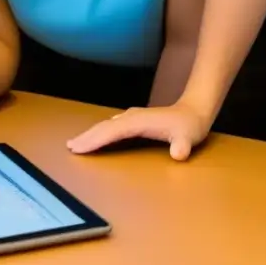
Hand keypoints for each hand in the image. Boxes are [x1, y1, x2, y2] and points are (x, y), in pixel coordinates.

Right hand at [66, 101, 210, 159]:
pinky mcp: (134, 120)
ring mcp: (132, 117)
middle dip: (86, 136)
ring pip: (106, 125)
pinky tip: (97, 137)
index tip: (78, 148)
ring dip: (91, 134)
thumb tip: (178, 154)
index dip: (95, 140)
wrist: (195, 111)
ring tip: (76, 143)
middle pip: (104, 127)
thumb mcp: (189, 137)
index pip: (111, 131)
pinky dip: (101, 132)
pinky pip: (112, 127)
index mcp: (138, 122)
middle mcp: (132, 117)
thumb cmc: (190, 126)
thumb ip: (183, 145)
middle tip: (69, 147)